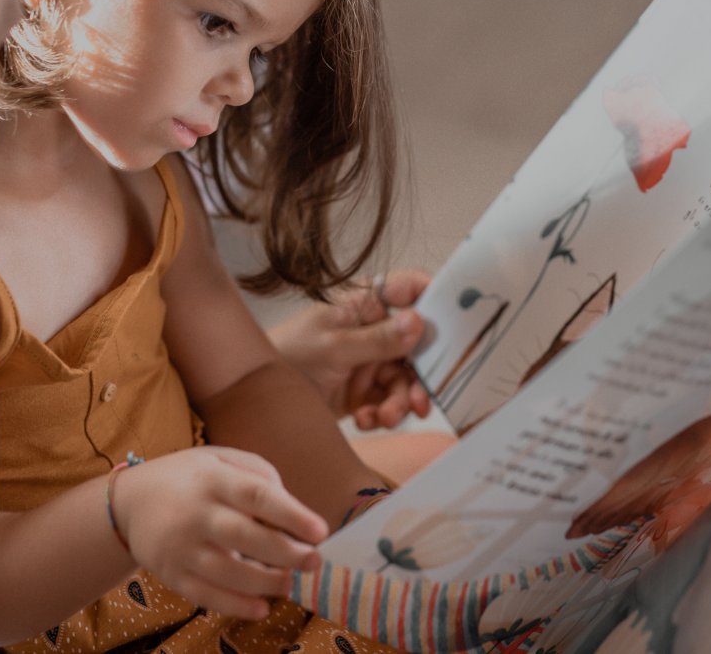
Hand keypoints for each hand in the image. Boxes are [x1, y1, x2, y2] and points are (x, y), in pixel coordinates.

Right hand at [111, 446, 325, 619]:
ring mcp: (181, 547)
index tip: (320, 531)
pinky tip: (262, 607)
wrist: (129, 501)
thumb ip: (258, 475)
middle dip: (285, 552)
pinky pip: (206, 596)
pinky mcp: (171, 575)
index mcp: (212, 478)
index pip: (255, 495)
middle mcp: (195, 512)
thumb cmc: (190, 478)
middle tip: (314, 561)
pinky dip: (236, 606)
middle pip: (244, 536)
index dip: (290, 513)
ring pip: (227, 571)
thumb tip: (293, 512)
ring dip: (265, 582)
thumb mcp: (219, 459)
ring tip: (289, 582)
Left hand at [269, 269, 431, 429]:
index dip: (435, 301)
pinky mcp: (365, 390)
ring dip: (400, 402)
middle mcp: (373, 328)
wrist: (254, 400)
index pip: (409, 289)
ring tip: (383, 419)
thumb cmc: (285, 357)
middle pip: (418, 344)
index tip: (455, 324)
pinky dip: (384, 414)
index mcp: (364, 304)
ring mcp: (370, 360)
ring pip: (407, 378)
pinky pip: (391, 401)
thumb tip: (419, 322)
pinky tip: (365, 421)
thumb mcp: (332, 349)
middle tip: (419, 402)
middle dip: (420, 375)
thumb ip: (377, 339)